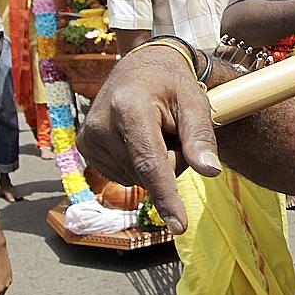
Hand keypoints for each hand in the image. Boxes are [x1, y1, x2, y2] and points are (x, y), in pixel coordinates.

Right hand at [77, 44, 221, 233]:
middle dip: (170, 162)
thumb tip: (210, 172)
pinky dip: (138, 163)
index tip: (178, 225)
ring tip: (153, 130)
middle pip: (149, 174)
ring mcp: (89, 137)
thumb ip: (201, 137)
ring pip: (138, 178)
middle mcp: (101, 124)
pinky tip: (137, 138)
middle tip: (171, 129)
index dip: (167, 197)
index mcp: (130, 109)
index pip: (152, 164)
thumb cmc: (172, 84)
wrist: (139, 68)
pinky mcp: (85, 147)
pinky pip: (124, 175)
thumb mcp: (195, 102)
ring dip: (154, 163)